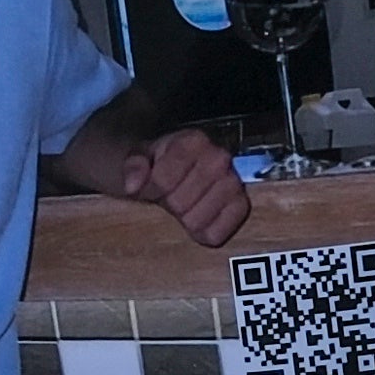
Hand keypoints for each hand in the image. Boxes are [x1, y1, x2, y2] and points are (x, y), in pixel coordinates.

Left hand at [119, 127, 249, 248]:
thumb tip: (133, 185)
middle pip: (180, 203)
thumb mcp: (140, 159)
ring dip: (186, 219)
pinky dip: (204, 233)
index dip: (151, 189)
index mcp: (193, 141)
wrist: (182, 173)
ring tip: (186, 205)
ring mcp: (234, 183)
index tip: (152, 187)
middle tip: (171, 197)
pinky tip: (199, 218)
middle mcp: (219, 158)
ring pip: (197, 220)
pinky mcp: (242, 207)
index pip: (163, 180)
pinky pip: (216, 233)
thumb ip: (133, 167)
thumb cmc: (161, 166)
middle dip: (170, 204)